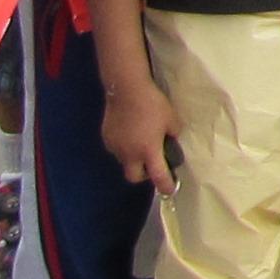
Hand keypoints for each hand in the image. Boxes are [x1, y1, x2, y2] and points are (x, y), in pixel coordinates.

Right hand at [99, 75, 178, 190]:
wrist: (126, 88)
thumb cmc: (152, 103)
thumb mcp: (172, 119)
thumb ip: (173, 134)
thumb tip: (170, 140)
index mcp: (149, 151)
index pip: (159, 177)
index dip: (166, 186)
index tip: (170, 189)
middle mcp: (130, 154)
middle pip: (134, 177)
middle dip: (144, 175)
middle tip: (151, 163)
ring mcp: (116, 146)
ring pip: (124, 162)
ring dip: (133, 159)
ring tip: (139, 142)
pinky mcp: (106, 137)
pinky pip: (116, 149)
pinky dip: (123, 146)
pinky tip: (128, 133)